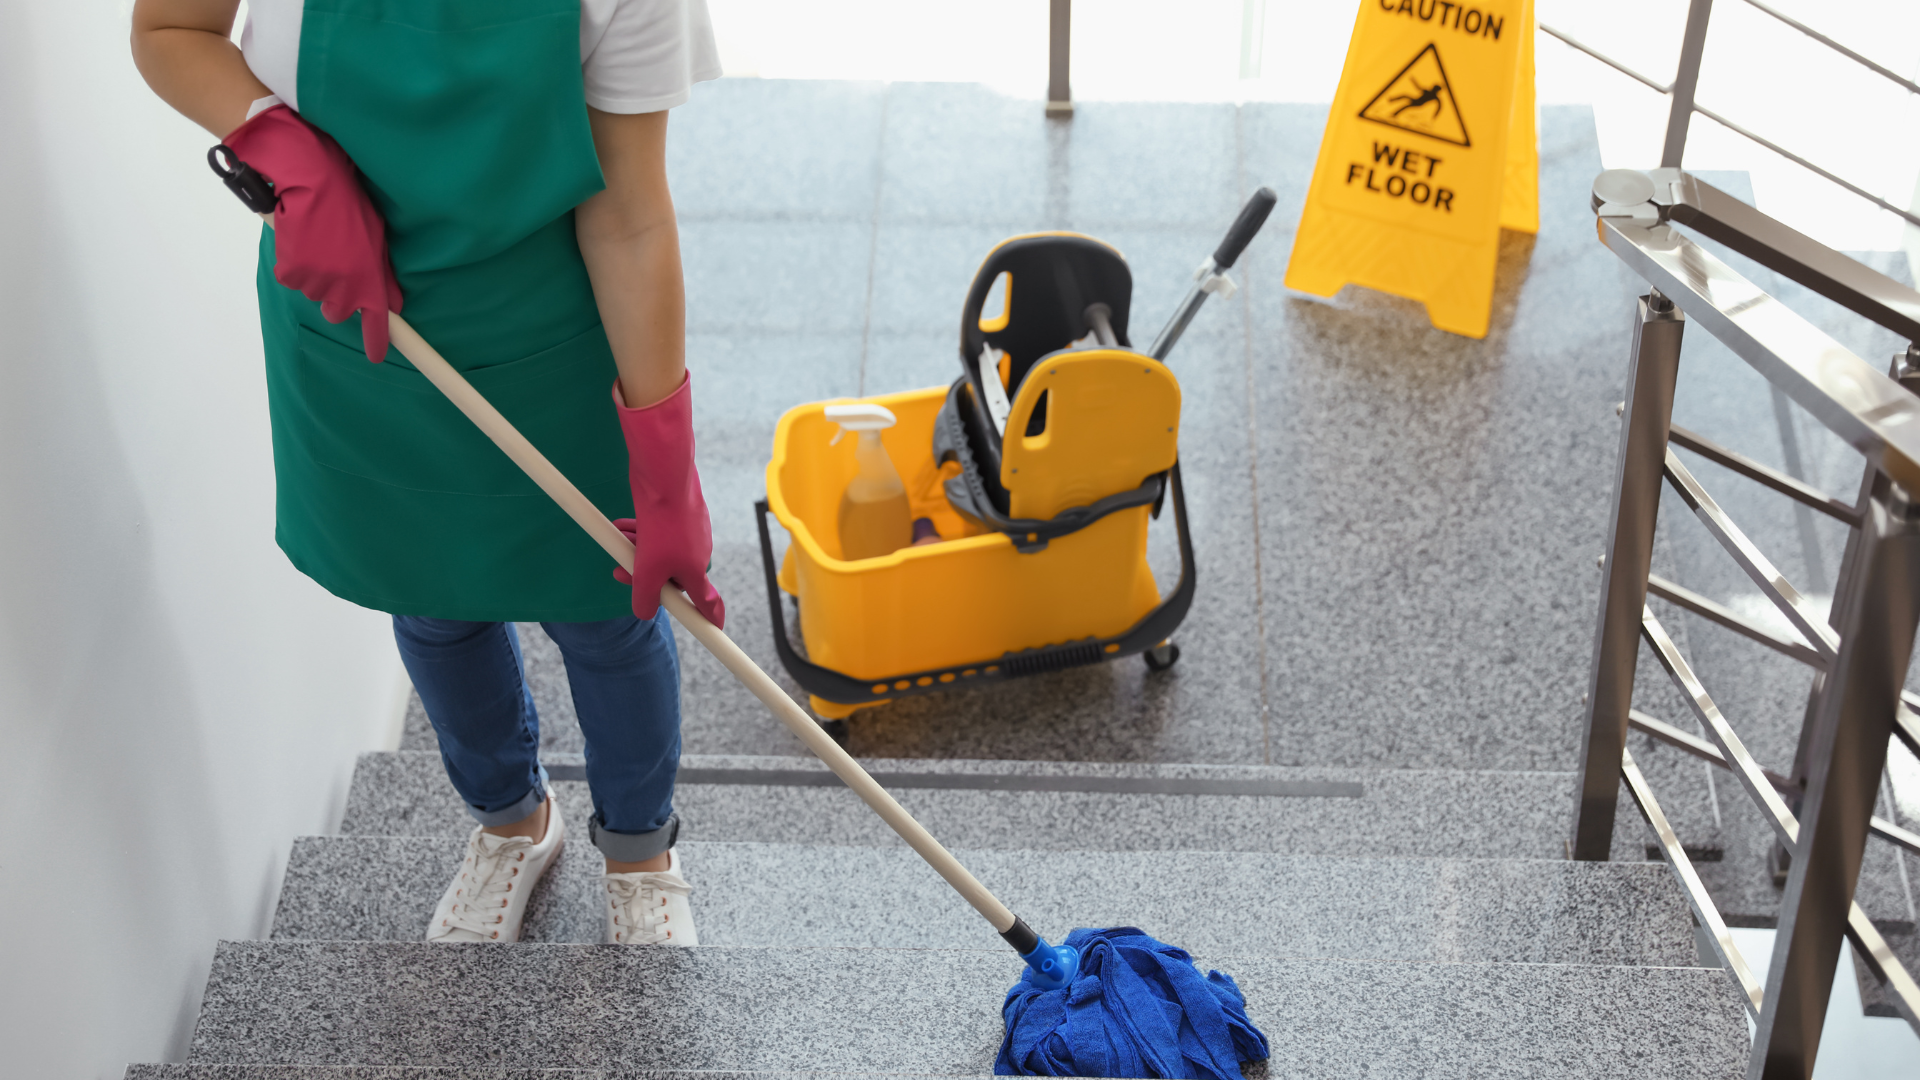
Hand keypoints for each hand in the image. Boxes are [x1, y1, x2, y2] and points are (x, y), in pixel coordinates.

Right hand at [223, 105, 401, 360]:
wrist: (314, 180)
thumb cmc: (348, 203)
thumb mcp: (375, 238)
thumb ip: (383, 274)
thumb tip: (395, 302)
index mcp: (370, 280)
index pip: (377, 323)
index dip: (376, 342)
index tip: (376, 356)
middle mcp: (346, 288)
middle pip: (336, 313)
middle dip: (335, 297)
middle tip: (333, 264)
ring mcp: (318, 282)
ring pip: (312, 292)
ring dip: (313, 273)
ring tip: (316, 240)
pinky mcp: (292, 273)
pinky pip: (291, 277)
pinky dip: (292, 262)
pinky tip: (298, 238)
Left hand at [611, 374, 723, 627]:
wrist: (665, 478)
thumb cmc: (662, 526)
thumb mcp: (647, 570)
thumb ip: (645, 598)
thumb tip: (644, 612)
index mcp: (696, 571)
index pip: (708, 603)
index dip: (711, 619)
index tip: (717, 629)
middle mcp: (698, 553)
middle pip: (672, 577)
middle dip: (645, 575)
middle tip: (621, 571)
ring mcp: (691, 532)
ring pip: (661, 552)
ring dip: (639, 552)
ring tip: (620, 540)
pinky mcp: (681, 514)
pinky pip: (660, 532)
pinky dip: (642, 533)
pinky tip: (623, 526)